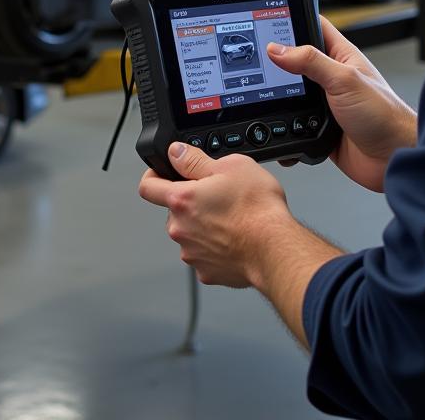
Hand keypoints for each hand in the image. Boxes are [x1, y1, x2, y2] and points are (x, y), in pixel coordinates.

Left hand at [138, 142, 294, 288]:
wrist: (276, 249)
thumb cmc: (257, 209)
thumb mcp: (230, 166)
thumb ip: (195, 159)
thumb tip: (177, 152)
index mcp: (182, 200)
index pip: (148, 187)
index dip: (152, 175)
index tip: (161, 173)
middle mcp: (180, 229)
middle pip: (175, 210)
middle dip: (191, 202)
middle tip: (217, 196)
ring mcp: (192, 253)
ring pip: (191, 233)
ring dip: (203, 225)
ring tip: (232, 218)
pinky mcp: (207, 272)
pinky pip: (205, 254)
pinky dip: (216, 246)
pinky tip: (236, 238)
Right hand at [267, 17, 416, 191]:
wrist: (394, 158)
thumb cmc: (385, 115)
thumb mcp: (344, 80)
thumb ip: (311, 62)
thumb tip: (278, 48)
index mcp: (341, 56)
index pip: (314, 27)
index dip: (294, 20)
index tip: (269, 20)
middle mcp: (332, 78)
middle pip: (296, 62)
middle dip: (278, 63)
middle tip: (258, 62)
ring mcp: (325, 104)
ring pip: (291, 95)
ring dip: (280, 99)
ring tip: (266, 96)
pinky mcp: (319, 128)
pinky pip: (293, 125)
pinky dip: (284, 128)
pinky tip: (280, 129)